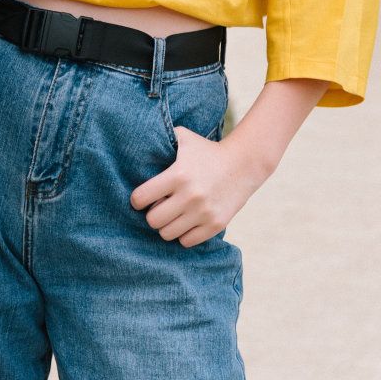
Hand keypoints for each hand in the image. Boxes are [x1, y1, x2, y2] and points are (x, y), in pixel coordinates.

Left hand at [130, 127, 270, 247]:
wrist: (243, 164)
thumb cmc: (207, 151)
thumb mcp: (184, 138)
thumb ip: (161, 137)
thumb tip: (137, 139)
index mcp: (178, 175)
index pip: (141, 198)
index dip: (138, 199)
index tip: (142, 198)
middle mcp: (190, 196)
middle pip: (153, 220)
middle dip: (152, 214)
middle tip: (159, 207)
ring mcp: (203, 212)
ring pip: (167, 234)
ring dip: (167, 225)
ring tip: (173, 215)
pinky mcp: (215, 224)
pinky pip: (187, 241)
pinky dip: (184, 234)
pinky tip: (187, 222)